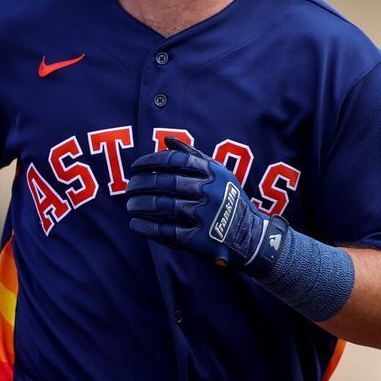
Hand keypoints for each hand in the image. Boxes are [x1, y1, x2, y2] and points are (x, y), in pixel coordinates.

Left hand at [127, 137, 286, 277]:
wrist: (252, 237)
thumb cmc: (230, 200)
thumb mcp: (219, 173)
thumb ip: (193, 155)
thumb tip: (167, 140)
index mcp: (213, 173)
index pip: (174, 160)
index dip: (150, 162)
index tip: (135, 167)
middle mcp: (209, 192)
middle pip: (164, 183)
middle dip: (140, 184)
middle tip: (128, 188)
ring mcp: (204, 216)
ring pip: (161, 206)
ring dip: (139, 205)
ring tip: (129, 205)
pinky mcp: (198, 240)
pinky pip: (165, 231)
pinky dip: (146, 227)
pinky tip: (135, 223)